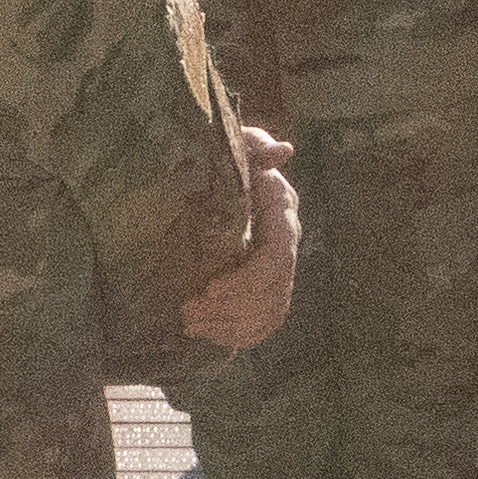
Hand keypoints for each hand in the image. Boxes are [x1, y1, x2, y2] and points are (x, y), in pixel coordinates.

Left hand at [183, 126, 301, 350]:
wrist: (222, 175)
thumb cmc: (225, 157)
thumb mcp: (237, 143)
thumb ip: (255, 144)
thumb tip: (284, 151)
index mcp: (282, 211)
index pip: (278, 259)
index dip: (247, 280)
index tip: (209, 288)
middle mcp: (288, 244)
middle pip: (273, 292)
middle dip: (232, 309)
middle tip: (189, 313)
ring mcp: (281, 269)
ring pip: (271, 312)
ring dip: (231, 325)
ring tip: (191, 324)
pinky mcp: (268, 287)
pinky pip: (266, 323)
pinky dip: (240, 335)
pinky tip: (208, 334)